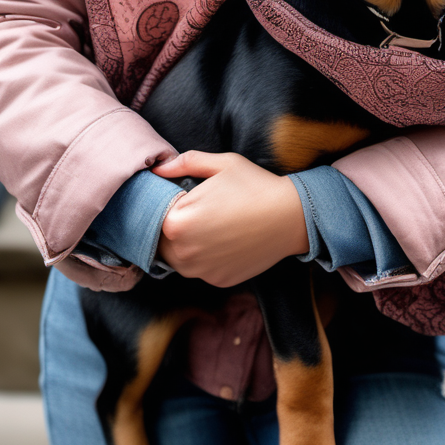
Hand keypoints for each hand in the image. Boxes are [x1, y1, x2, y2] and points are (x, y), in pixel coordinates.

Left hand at [153, 151, 308, 286]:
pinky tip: (224, 240)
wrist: (290, 218)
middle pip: (161, 240)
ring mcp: (201, 271)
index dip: (167, 203)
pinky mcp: (218, 280)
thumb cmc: (255, 186)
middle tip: (197, 209)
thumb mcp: (221, 164)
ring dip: (185, 244)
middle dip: (173, 225)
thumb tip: (158, 171)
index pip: (154, 215)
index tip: (182, 194)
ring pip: (178, 258)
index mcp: (177, 223)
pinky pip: (200, 269)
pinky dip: (205, 257)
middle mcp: (183, 253)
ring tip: (210, 224)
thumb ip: (185, 164)